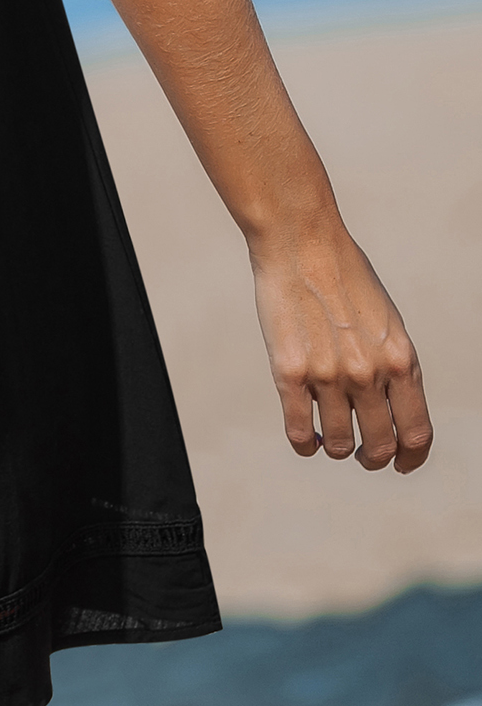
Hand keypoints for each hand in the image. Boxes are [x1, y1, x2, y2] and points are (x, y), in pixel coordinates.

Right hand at [251, 224, 431, 471]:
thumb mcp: (386, 321)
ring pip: (337, 444)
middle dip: (372, 458)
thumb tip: (390, 405)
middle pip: (379, 446)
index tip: (400, 464)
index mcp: (401, 359)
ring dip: (336, 448)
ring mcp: (328, 376)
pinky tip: (305, 438)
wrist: (300, 242)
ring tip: (329, 438)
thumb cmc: (344, 275)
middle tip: (362, 453)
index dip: (410, 458)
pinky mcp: (289, 373)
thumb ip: (392, 363)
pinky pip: (299, 432)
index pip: (416, 433)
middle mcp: (369, 373)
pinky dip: (304, 445)